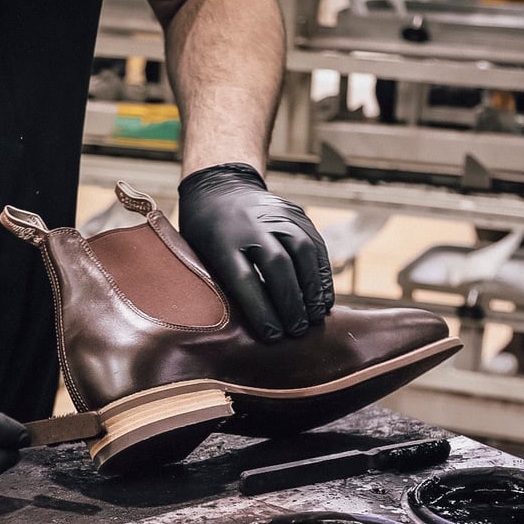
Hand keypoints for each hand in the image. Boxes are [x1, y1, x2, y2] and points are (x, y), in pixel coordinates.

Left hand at [177, 163, 333, 340]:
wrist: (220, 188)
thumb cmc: (206, 236)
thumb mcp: (200, 257)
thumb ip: (221, 284)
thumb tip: (242, 329)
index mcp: (220, 239)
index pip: (244, 278)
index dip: (261, 310)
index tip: (272, 336)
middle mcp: (250, 224)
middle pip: (277, 264)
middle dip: (291, 302)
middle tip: (298, 331)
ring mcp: (276, 215)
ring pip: (302, 251)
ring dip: (312, 289)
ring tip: (315, 318)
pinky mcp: (296, 213)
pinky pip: (315, 244)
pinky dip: (322, 273)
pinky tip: (323, 298)